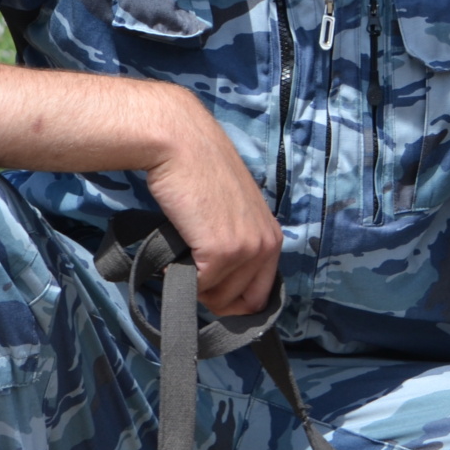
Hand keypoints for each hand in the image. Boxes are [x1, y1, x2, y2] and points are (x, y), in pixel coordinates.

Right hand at [143, 99, 283, 316]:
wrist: (183, 146)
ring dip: (197, 284)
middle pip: (240, 303)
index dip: (234, 301)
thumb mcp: (234, 211)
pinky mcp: (221, 252)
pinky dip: (182, 275)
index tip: (211, 291)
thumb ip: (238, 242)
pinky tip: (177, 246)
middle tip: (192, 268)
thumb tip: (222, 280)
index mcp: (273, 237)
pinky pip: (199, 286)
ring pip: (218, 298)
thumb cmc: (201, 173)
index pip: (261, 296)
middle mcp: (267, 245)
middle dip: (213, 295)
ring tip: (186, 250)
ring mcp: (246, 250)